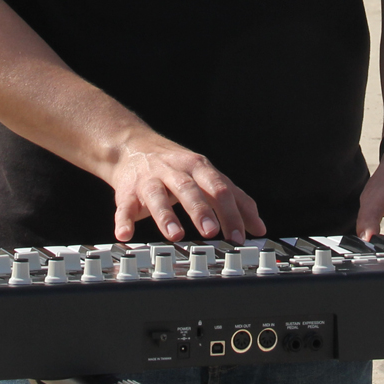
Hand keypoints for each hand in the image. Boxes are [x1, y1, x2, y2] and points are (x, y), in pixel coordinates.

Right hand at [105, 133, 264, 244]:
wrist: (132, 147)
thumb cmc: (176, 167)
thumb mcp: (208, 177)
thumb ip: (234, 200)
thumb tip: (258, 228)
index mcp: (198, 168)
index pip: (219, 189)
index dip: (230, 212)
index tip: (239, 236)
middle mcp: (174, 171)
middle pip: (190, 189)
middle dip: (201, 211)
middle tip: (212, 232)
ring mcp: (149, 180)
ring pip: (157, 196)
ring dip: (166, 215)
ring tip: (175, 235)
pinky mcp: (127, 191)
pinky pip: (124, 206)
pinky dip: (124, 220)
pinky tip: (125, 234)